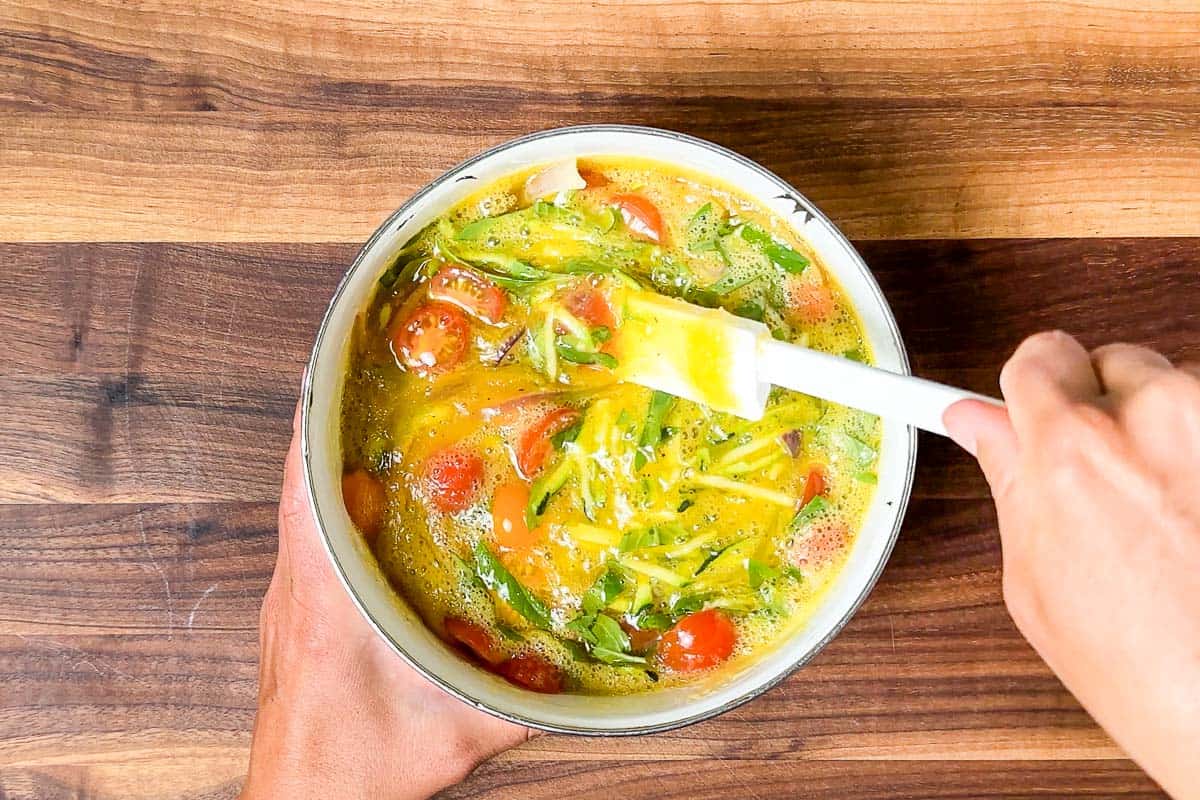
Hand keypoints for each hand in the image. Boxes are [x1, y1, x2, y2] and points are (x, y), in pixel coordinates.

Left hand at [241, 403, 530, 799]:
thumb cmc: (355, 772)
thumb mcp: (454, 735)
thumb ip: (521, 701)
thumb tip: (579, 669)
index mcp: (324, 599)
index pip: (304, 489)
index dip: (315, 424)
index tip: (334, 375)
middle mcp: (293, 590)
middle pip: (297, 486)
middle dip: (330, 430)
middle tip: (375, 390)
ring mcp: (283, 604)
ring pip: (295, 513)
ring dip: (326, 470)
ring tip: (373, 434)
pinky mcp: (288, 621)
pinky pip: (302, 542)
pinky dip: (326, 511)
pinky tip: (366, 510)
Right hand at [944, 332, 1199, 799]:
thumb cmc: (1147, 668)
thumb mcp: (1035, 580)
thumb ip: (1009, 481)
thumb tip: (981, 428)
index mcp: (1071, 451)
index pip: (1036, 359)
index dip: (1031, 387)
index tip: (1027, 394)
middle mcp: (1154, 418)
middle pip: (1110, 363)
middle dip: (1102, 408)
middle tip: (1105, 477)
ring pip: (1176, 392)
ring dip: (1167, 433)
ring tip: (1170, 515)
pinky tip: (1197, 516)